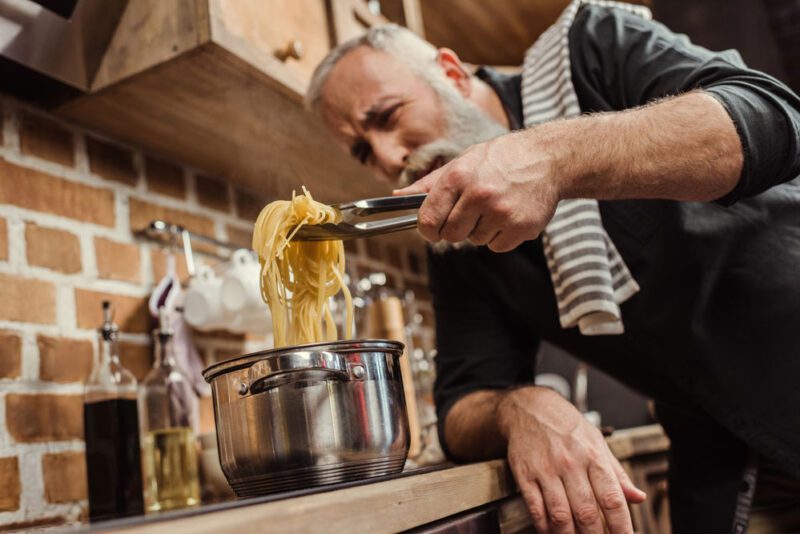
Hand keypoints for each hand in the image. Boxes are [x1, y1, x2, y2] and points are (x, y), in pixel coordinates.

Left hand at [394, 131, 560, 251]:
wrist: (548, 159)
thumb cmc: (499, 159)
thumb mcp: (463, 162)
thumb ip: (429, 184)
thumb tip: (398, 198)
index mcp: (459, 177)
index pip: (428, 220)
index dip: (427, 228)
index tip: (433, 228)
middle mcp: (479, 195)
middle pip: (450, 236)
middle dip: (456, 229)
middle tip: (470, 212)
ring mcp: (502, 213)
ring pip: (475, 241)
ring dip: (481, 230)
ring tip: (496, 206)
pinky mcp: (521, 228)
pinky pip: (497, 247)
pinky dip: (501, 236)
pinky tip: (510, 214)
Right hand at [498, 387, 645, 532]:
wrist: (530, 408)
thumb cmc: (566, 426)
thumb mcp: (597, 442)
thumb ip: (617, 473)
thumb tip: (638, 497)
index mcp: (593, 456)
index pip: (612, 499)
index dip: (621, 526)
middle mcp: (571, 463)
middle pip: (587, 512)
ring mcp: (546, 470)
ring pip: (560, 515)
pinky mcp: (525, 474)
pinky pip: (535, 508)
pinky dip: (544, 526)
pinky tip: (551, 531)